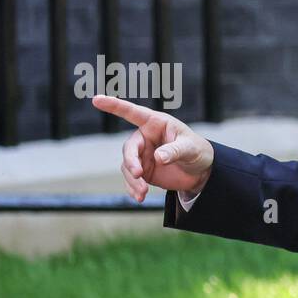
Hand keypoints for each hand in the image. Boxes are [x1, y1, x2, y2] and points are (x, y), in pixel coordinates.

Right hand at [93, 94, 213, 201]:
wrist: (201, 171)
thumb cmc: (197, 151)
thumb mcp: (191, 148)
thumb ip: (175, 151)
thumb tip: (158, 157)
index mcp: (156, 123)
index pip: (132, 112)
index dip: (114, 106)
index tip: (96, 99)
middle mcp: (145, 137)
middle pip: (129, 148)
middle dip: (131, 161)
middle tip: (139, 174)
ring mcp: (141, 155)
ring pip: (127, 166)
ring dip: (133, 180)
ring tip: (143, 193)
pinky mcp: (142, 170)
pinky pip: (131, 179)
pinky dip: (133, 188)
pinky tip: (139, 197)